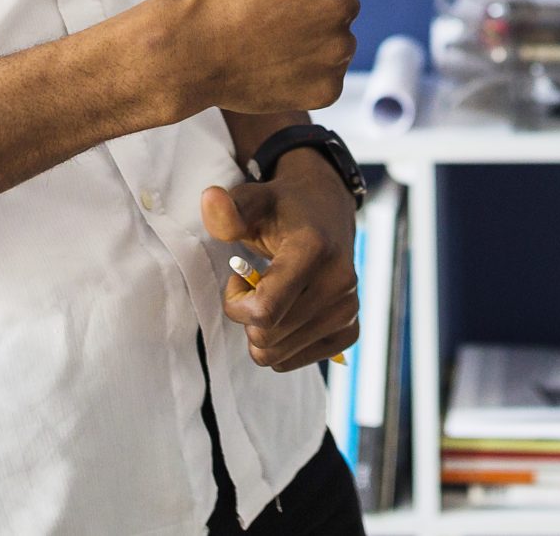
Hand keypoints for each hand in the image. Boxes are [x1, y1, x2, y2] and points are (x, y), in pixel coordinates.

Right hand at [142, 0, 357, 121]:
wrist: (178, 53)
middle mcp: (344, 2)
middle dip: (303, 2)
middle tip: (256, 11)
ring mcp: (338, 48)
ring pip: (332, 35)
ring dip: (306, 37)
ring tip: (260, 38)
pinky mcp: (330, 86)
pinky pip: (326, 73)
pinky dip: (304, 71)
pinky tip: (269, 64)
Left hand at [203, 163, 359, 370]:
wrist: (328, 212)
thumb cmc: (283, 209)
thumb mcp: (252, 201)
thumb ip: (229, 209)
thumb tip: (209, 198)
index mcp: (314, 250)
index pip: (264, 312)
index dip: (235, 303)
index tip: (237, 277)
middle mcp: (340, 283)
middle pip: (266, 339)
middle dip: (247, 317)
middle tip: (256, 285)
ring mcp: (348, 310)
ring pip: (278, 357)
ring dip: (263, 331)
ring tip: (273, 296)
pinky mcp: (349, 330)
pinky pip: (295, 362)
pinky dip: (282, 344)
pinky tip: (288, 312)